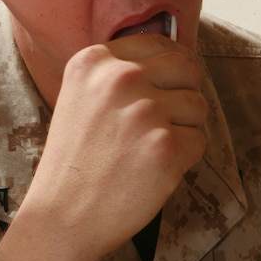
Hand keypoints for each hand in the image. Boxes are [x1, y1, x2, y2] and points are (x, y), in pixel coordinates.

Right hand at [0, 33, 206, 260]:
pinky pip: (198, 141)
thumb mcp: (81, 97)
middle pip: (187, 68)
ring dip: (183, 130)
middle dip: (183, 95)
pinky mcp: (165, 146)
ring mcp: (144, 110)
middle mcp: (120, 77)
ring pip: (198, 105)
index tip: (158, 93)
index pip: (160, 43)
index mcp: (95, 61)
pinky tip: (151, 171)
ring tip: (146, 152)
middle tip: (159, 126)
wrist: (61, 217)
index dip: (168, 71)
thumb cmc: (75, 162)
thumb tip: (175, 58)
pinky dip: (183, 160)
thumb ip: (118, 73)